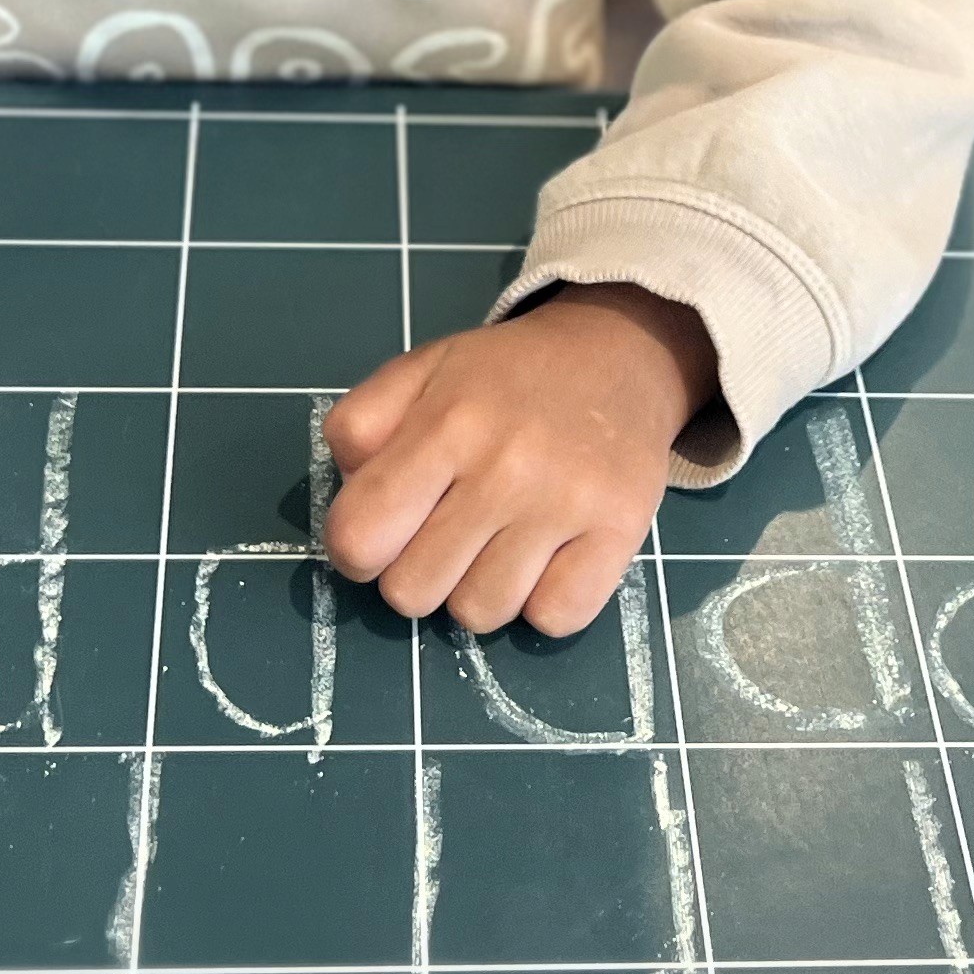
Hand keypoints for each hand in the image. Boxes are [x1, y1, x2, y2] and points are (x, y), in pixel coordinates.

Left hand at [320, 284, 716, 637]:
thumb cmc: (505, 376)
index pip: (360, 537)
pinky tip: (548, 556)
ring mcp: (568, 503)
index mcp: (447, 423)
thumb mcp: (420, 371)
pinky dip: (544, 601)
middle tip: (446, 532)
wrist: (618, 353)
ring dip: (479, 589)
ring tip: (499, 540)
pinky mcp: (622, 532)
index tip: (381, 535)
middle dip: (417, 571)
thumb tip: (351, 500)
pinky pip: (554, 619)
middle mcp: (507, 467)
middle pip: (412, 593)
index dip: (355, 550)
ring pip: (481, 615)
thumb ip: (360, 426)